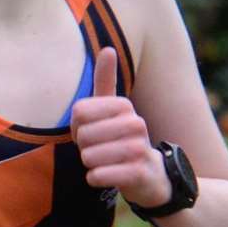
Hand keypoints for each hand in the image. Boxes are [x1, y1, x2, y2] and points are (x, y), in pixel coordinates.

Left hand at [70, 47, 170, 207]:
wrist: (150, 175)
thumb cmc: (121, 139)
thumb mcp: (114, 109)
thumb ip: (106, 81)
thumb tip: (108, 48)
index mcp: (124, 106)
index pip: (78, 112)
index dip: (77, 126)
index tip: (92, 131)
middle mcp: (135, 123)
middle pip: (83, 135)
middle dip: (84, 147)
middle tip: (100, 150)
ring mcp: (139, 148)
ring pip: (89, 157)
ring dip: (90, 164)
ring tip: (106, 162)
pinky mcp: (138, 173)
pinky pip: (98, 175)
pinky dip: (95, 178)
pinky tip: (106, 175)